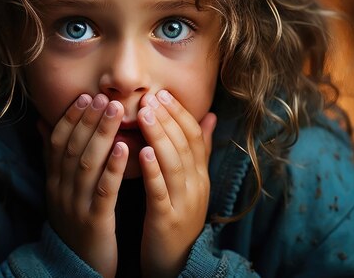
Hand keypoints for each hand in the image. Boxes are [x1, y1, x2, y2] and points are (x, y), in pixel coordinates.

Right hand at [39, 94, 127, 277]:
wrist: (76, 269)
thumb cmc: (75, 223)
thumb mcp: (60, 191)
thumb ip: (55, 160)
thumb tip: (43, 125)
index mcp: (54, 182)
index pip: (58, 143)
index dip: (70, 118)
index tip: (84, 97)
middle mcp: (61, 190)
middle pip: (73, 148)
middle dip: (88, 120)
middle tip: (103, 97)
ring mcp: (76, 205)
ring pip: (87, 164)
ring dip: (101, 134)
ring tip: (116, 111)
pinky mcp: (95, 222)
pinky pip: (104, 191)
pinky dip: (113, 167)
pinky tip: (125, 148)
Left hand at [137, 90, 215, 277]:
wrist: (175, 263)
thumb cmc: (177, 217)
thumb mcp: (192, 183)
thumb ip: (199, 151)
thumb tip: (210, 116)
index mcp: (200, 176)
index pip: (195, 137)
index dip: (179, 113)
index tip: (162, 92)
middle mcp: (196, 186)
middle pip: (185, 145)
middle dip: (168, 118)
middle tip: (151, 96)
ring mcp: (183, 203)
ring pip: (174, 164)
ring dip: (160, 136)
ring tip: (146, 114)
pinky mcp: (167, 220)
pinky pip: (160, 191)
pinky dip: (153, 170)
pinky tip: (143, 152)